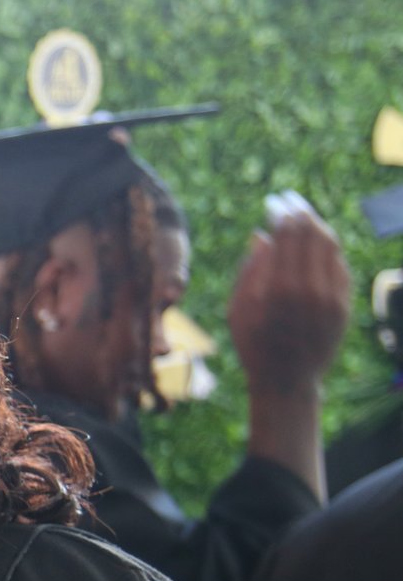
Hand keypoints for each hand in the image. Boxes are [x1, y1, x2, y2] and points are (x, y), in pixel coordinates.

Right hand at [227, 194, 351, 396]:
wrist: (287, 380)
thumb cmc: (253, 345)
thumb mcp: (238, 309)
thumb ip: (250, 270)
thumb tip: (261, 235)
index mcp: (278, 288)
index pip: (287, 235)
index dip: (282, 213)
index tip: (274, 203)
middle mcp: (309, 288)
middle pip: (311, 234)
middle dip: (300, 213)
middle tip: (290, 201)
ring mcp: (331, 296)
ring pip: (330, 246)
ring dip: (317, 227)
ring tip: (305, 217)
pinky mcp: (344, 304)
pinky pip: (338, 265)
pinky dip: (328, 249)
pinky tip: (317, 243)